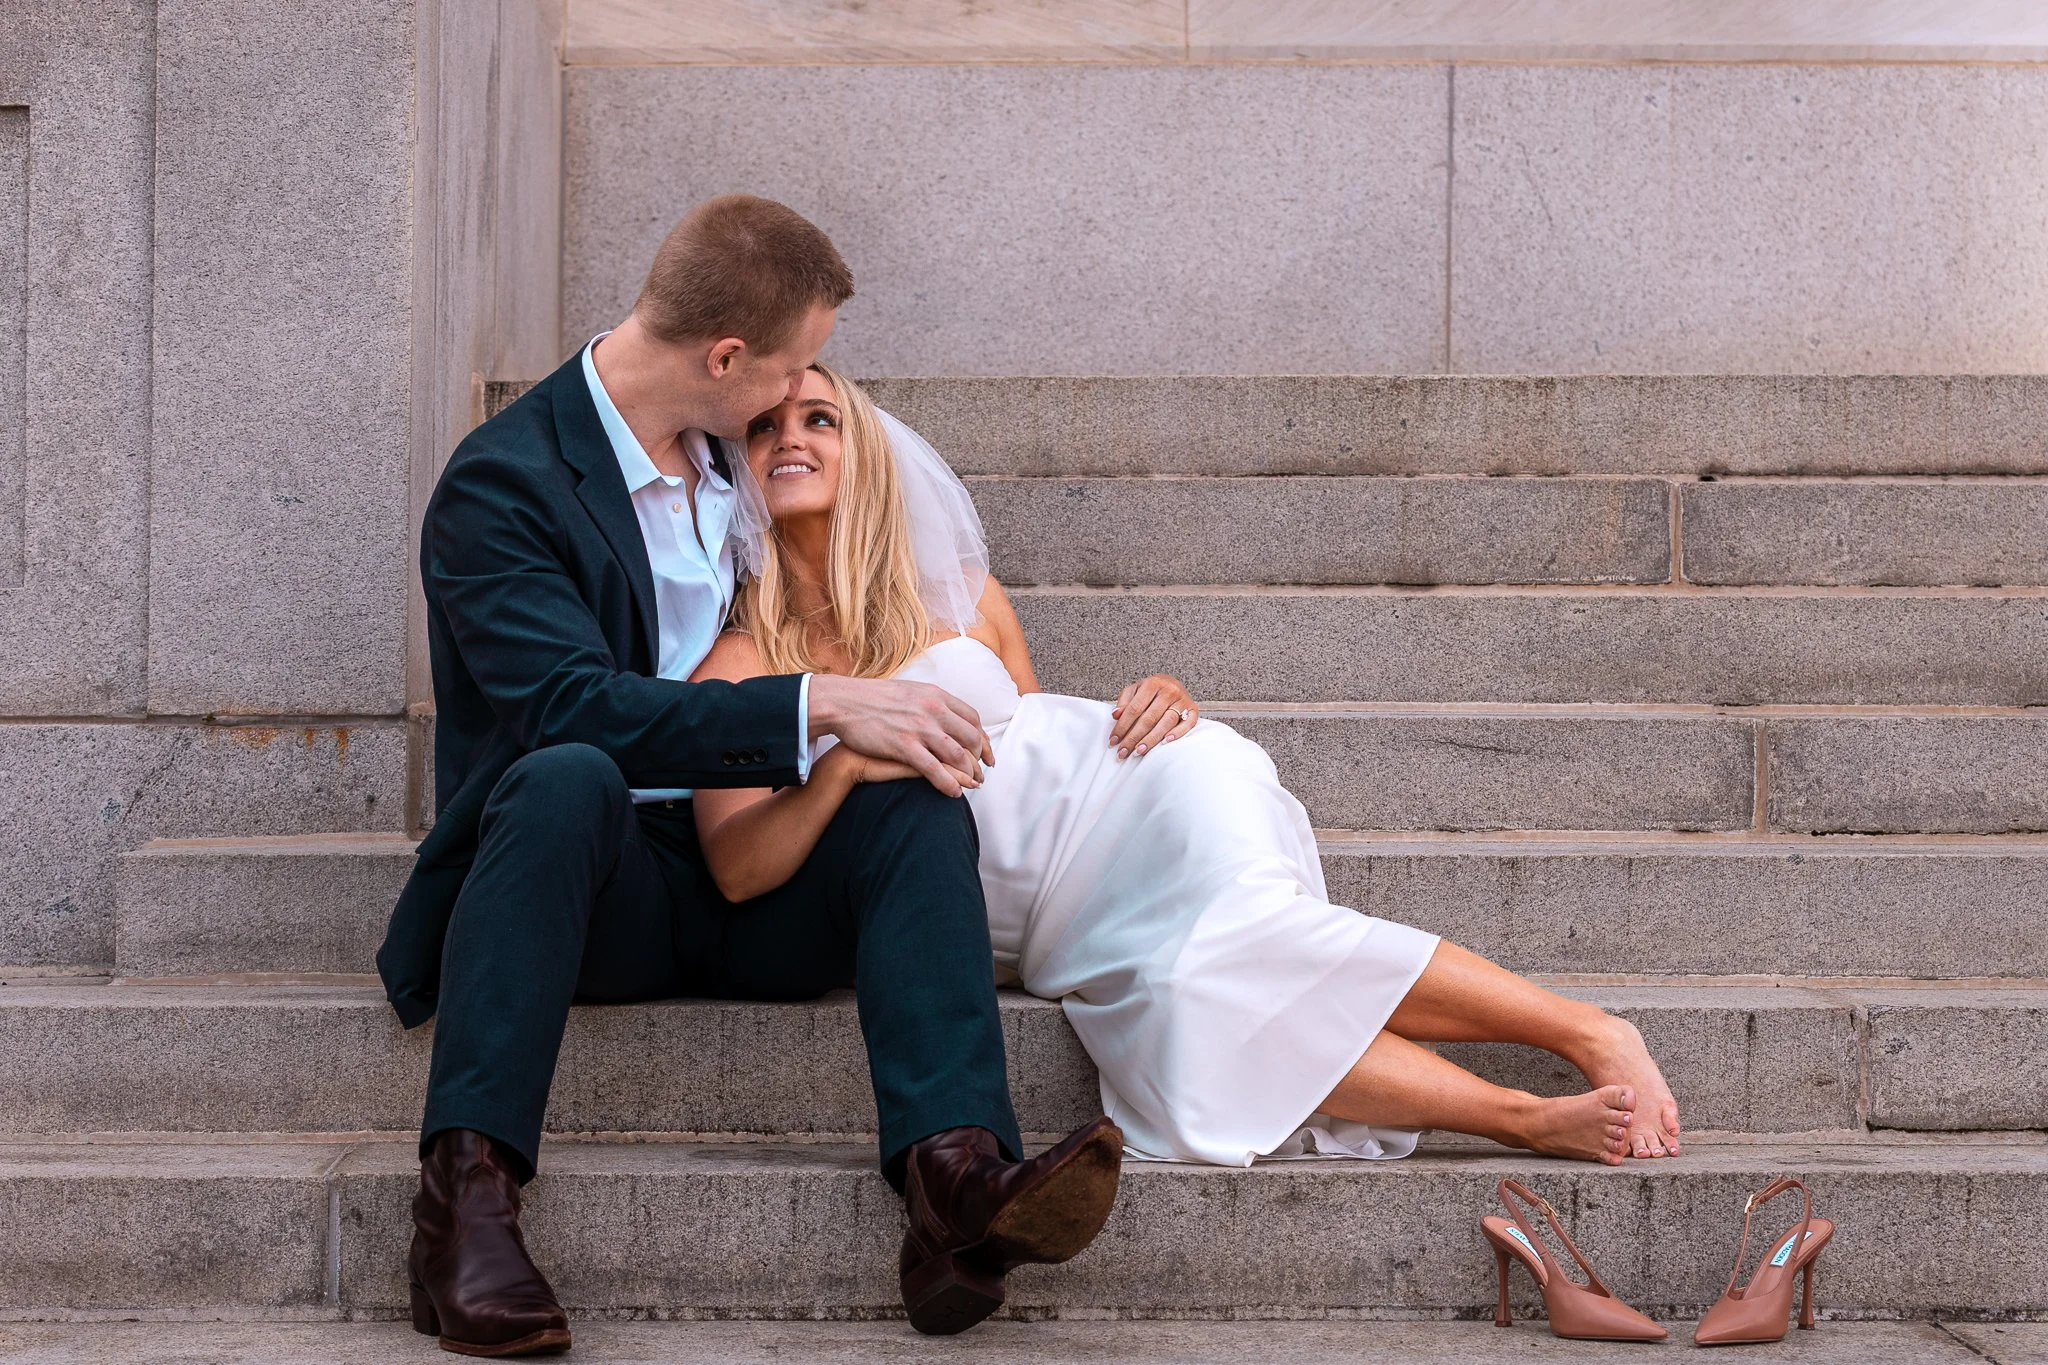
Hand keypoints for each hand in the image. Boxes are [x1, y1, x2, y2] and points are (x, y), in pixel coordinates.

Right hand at [807, 674, 993, 797]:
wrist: (843, 702)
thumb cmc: (872, 699)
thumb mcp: (909, 691)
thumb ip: (930, 702)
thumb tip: (945, 712)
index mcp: (936, 695)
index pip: (972, 718)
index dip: (982, 737)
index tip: (985, 752)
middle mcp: (933, 710)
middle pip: (971, 737)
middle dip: (980, 758)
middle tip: (981, 771)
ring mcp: (920, 728)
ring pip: (958, 755)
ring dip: (969, 773)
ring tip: (972, 784)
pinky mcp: (904, 745)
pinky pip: (934, 770)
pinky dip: (948, 784)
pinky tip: (954, 794)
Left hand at [1110, 675, 1197, 759]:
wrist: (1175, 684)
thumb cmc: (1152, 691)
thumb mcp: (1136, 690)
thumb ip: (1125, 701)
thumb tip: (1116, 715)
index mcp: (1152, 683)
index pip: (1134, 708)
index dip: (1123, 726)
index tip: (1114, 740)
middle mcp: (1169, 690)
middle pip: (1149, 718)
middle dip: (1134, 737)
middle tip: (1123, 751)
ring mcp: (1182, 700)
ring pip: (1166, 723)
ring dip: (1151, 739)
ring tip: (1138, 751)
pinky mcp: (1193, 710)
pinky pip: (1187, 724)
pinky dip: (1177, 734)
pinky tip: (1165, 743)